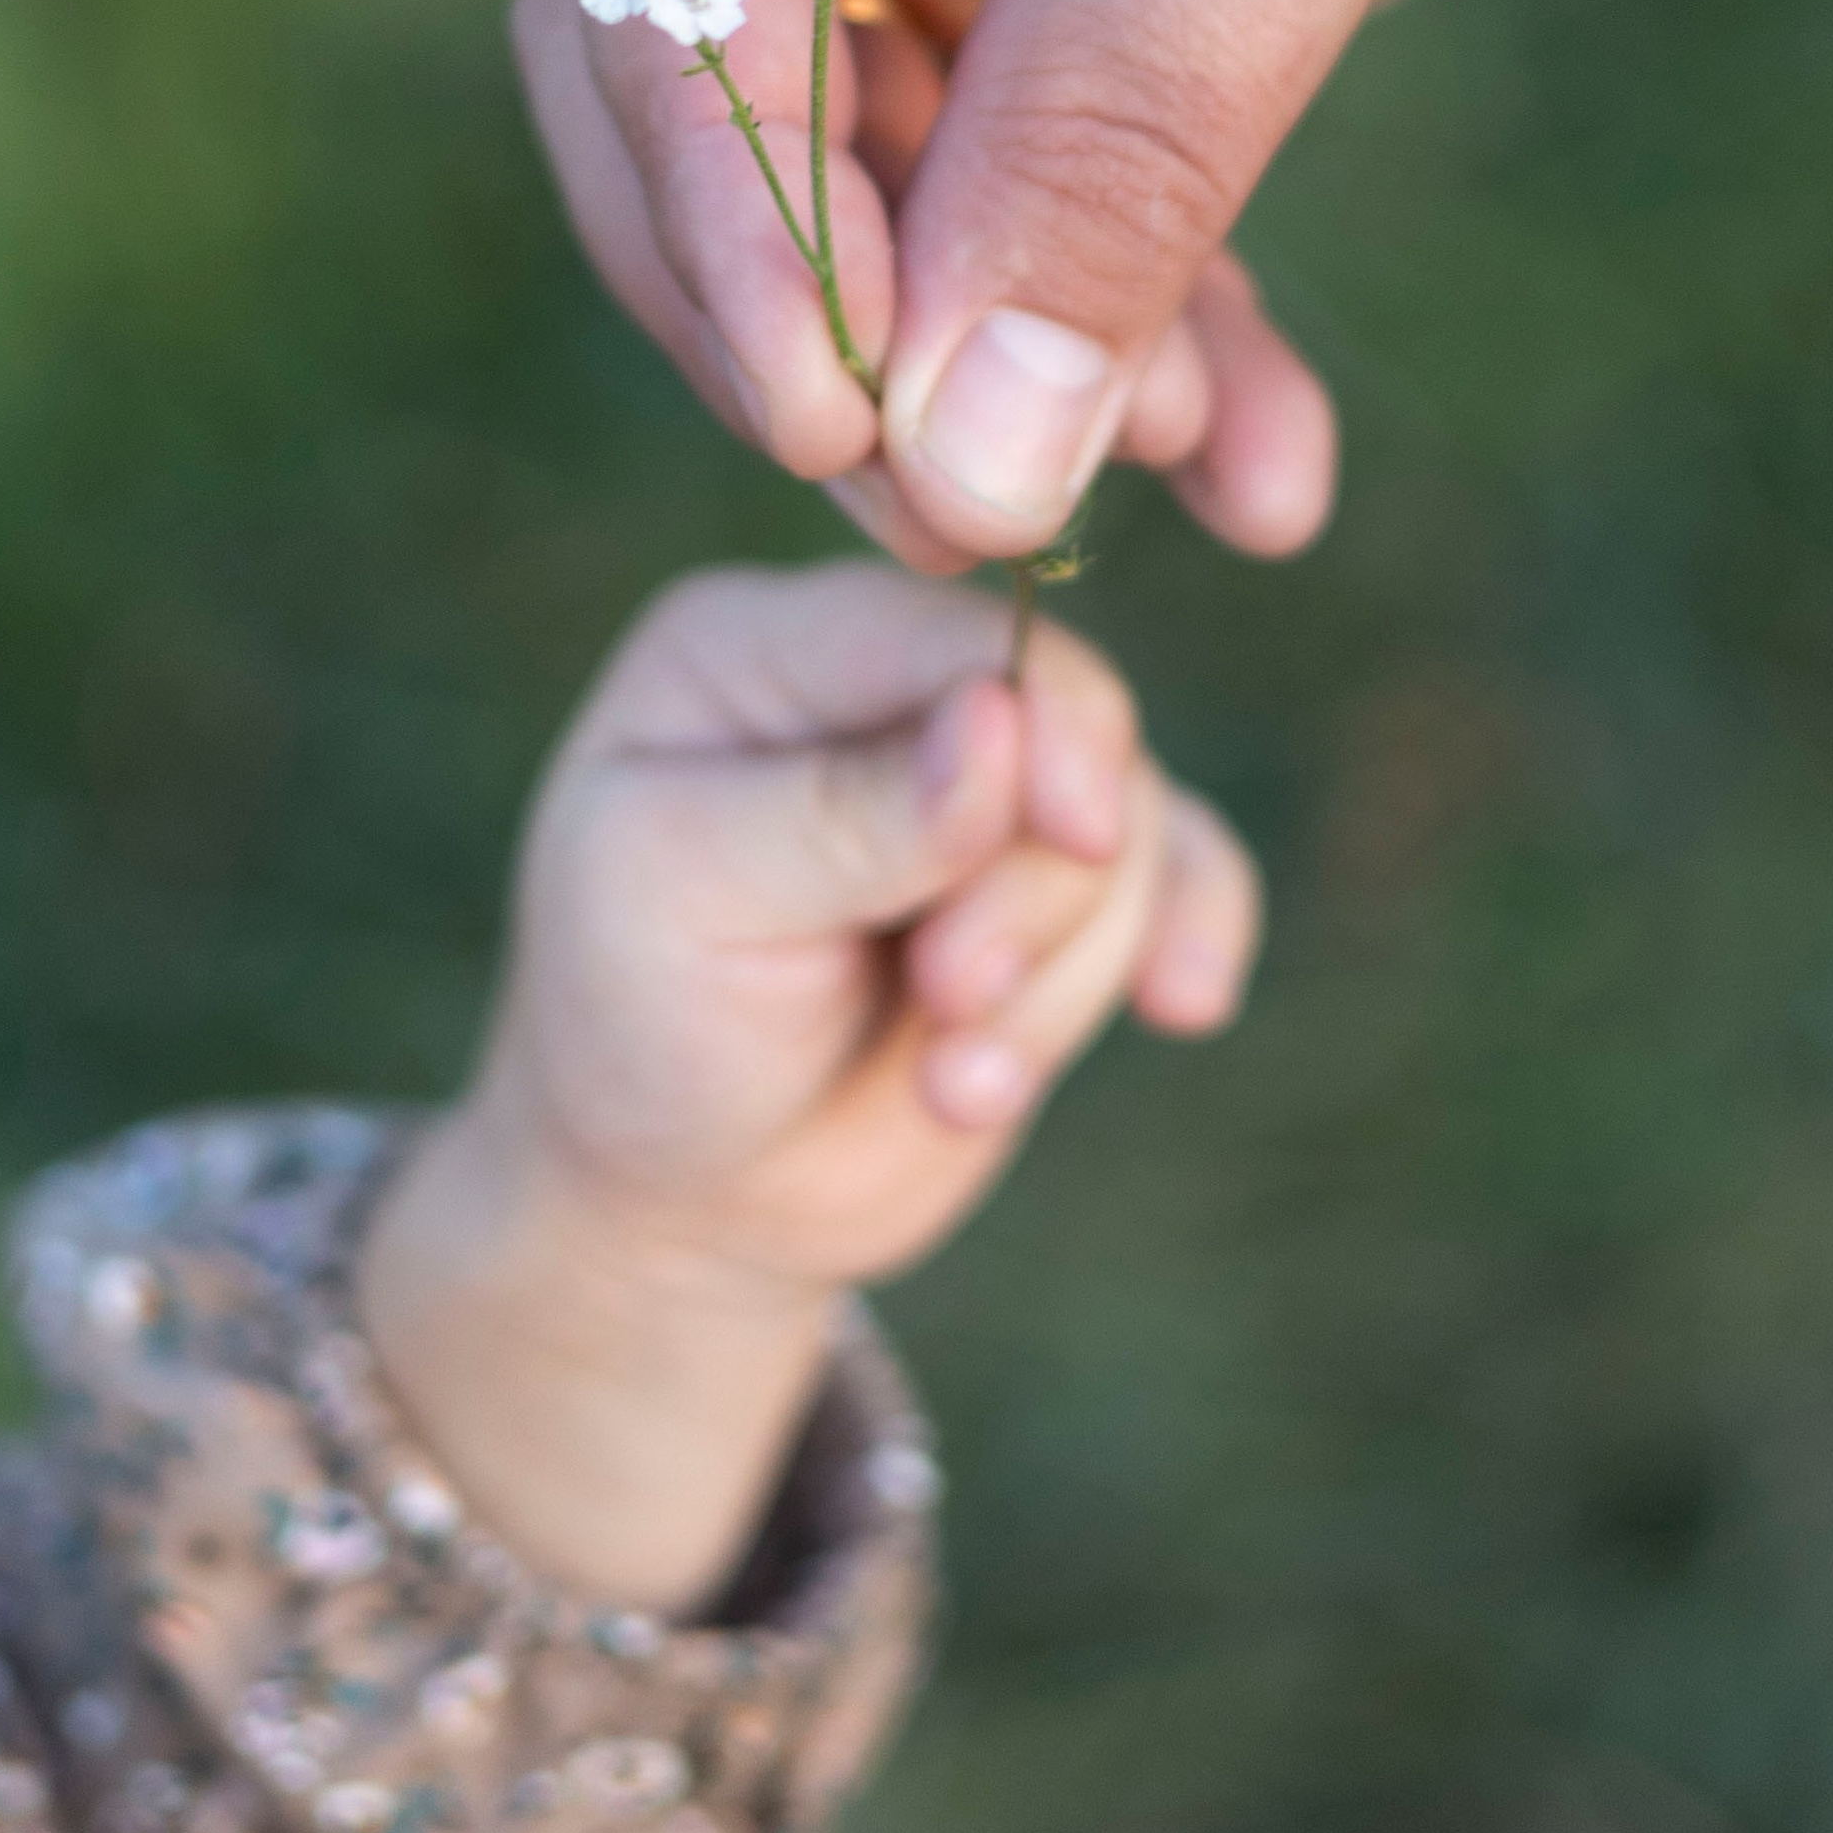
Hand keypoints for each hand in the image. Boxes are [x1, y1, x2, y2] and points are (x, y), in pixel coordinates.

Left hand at [356, 561, 1256, 1609]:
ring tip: (952, 1077)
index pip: (939, 633)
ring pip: (1131, 828)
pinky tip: (1179, 1008)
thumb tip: (1003, 723)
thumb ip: (843, 811)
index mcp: (760, 649)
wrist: (682, 1199)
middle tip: (944, 1000)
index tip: (1078, 831)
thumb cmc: (640, 1024)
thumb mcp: (686, 899)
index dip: (1040, 715)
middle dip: (1031, 892)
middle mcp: (883, 694)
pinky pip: (1192, 873)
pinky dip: (1185, 944)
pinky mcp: (1060, 889)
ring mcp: (986, 792)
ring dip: (1059, 976)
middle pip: (1066, 729)